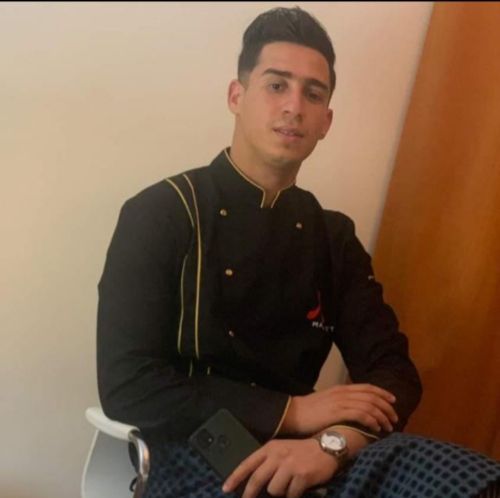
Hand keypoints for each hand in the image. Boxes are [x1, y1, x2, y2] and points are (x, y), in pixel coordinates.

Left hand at [223, 438, 337, 497]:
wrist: (326, 447)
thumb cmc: (301, 451)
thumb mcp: (281, 450)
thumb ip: (268, 462)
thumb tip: (253, 483)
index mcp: (270, 448)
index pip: (248, 463)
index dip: (235, 477)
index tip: (225, 489)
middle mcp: (278, 455)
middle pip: (257, 479)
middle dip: (249, 494)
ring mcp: (290, 465)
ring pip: (274, 490)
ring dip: (280, 493)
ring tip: (288, 485)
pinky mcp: (302, 476)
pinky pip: (291, 495)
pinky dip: (293, 495)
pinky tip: (298, 489)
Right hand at [280, 383, 397, 435]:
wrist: (293, 413)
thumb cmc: (309, 411)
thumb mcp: (327, 402)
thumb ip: (341, 403)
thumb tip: (354, 411)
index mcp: (341, 388)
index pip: (367, 387)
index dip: (382, 393)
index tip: (393, 400)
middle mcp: (343, 392)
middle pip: (372, 395)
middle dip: (386, 406)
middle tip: (395, 418)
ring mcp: (340, 401)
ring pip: (369, 405)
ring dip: (382, 416)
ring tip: (388, 427)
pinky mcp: (338, 411)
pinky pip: (361, 414)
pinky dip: (371, 420)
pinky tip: (376, 428)